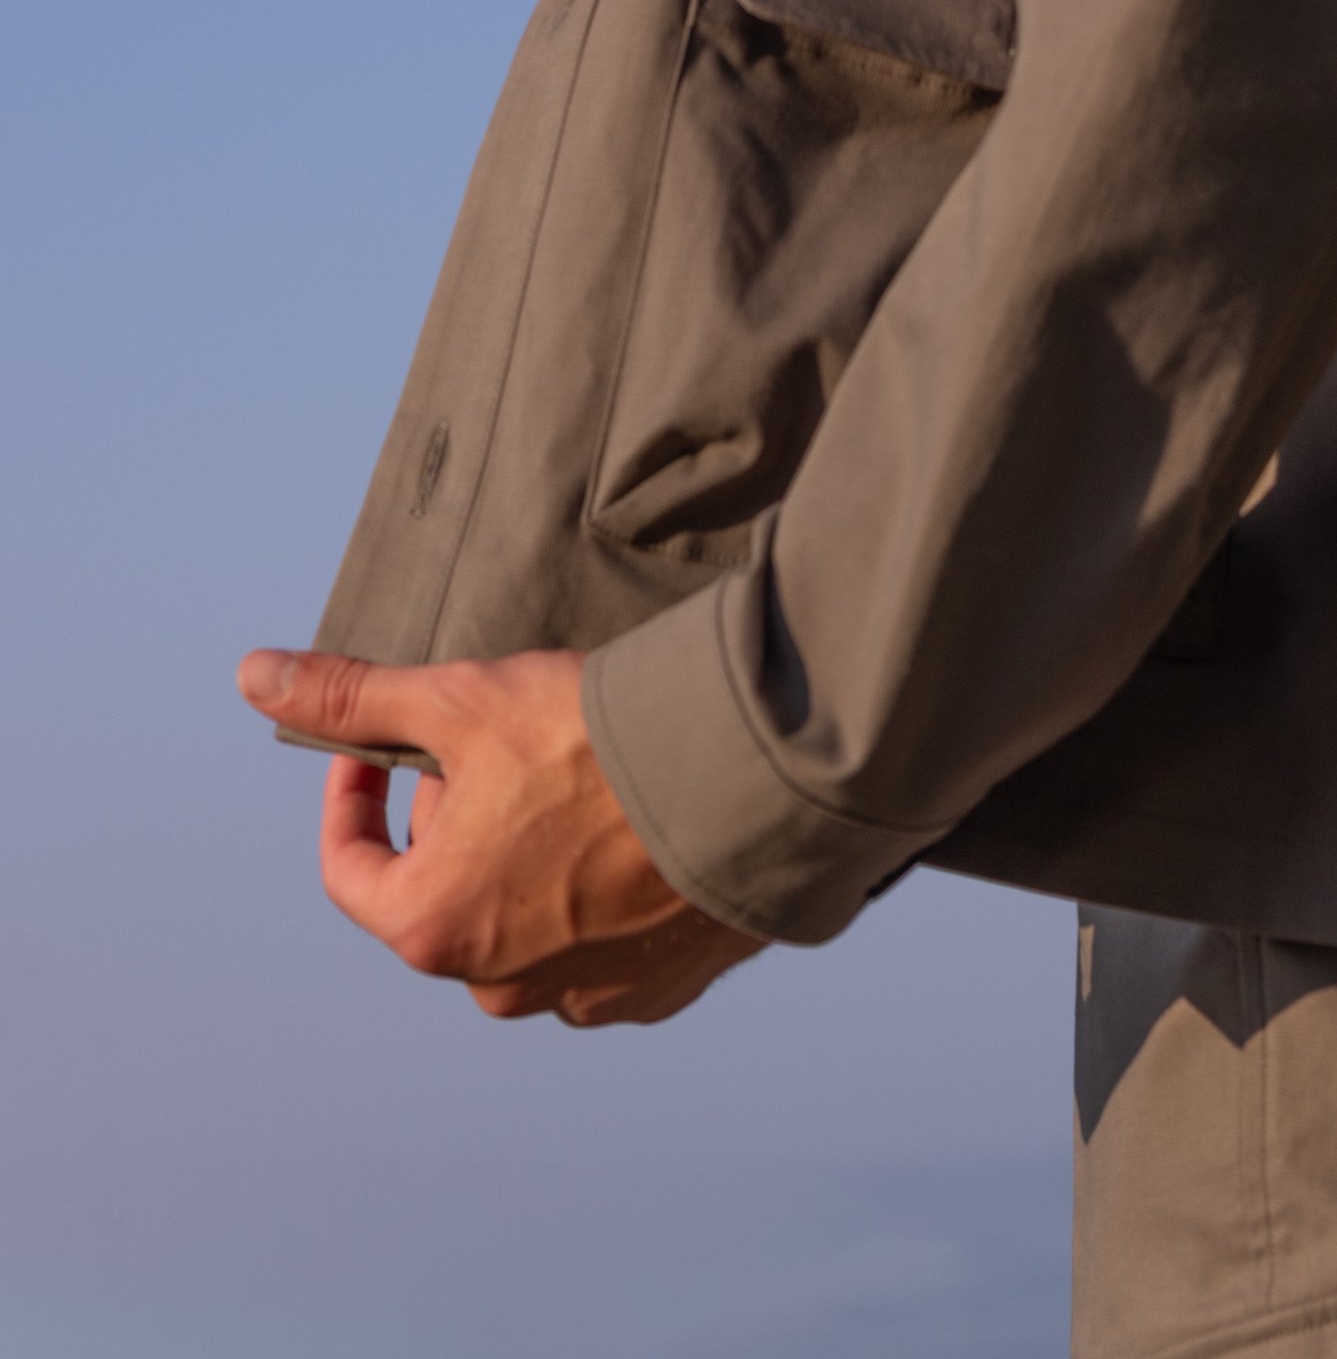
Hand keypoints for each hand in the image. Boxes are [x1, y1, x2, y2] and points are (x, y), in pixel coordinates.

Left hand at [237, 644, 764, 1026]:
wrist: (745, 781)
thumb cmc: (591, 742)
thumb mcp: (460, 701)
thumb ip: (355, 697)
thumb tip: (253, 676)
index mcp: (433, 927)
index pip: (352, 871)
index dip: (356, 796)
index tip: (383, 747)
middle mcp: (498, 985)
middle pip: (445, 893)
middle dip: (456, 819)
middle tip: (498, 747)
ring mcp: (582, 998)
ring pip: (524, 922)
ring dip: (528, 861)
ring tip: (573, 785)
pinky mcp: (656, 992)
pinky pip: (605, 944)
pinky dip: (602, 894)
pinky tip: (632, 831)